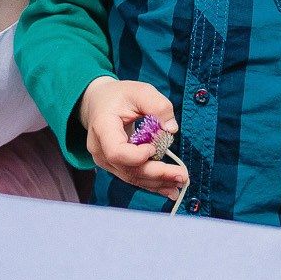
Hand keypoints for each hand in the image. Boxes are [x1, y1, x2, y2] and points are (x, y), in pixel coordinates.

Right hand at [77, 77, 185, 198]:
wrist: (98, 103)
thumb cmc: (119, 96)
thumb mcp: (139, 90)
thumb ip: (157, 105)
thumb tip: (171, 129)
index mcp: (102, 127)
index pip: (116, 151)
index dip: (136, 156)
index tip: (154, 148)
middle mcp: (100, 149)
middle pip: (128, 169)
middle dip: (156, 174)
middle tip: (181, 176)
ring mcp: (105, 160)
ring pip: (132, 177)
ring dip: (157, 183)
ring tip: (180, 184)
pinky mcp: (115, 166)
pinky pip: (133, 177)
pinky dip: (152, 183)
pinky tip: (169, 189)